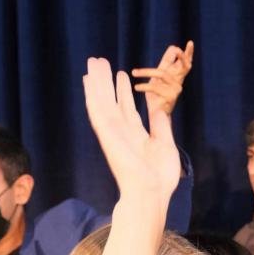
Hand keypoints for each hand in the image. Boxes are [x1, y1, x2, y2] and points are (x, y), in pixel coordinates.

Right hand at [83, 58, 180, 197]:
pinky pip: (97, 111)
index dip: (124, 92)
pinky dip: (92, 96)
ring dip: (97, 82)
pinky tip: (88, 81)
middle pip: (112, 101)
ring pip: (102, 101)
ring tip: (93, 63)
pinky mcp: (107, 135)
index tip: (121, 74)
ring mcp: (113, 133)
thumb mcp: (165, 144)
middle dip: (107, 81)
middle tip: (101, 61)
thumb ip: (160, 125)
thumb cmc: (160, 177)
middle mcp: (123, 132)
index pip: (128, 108)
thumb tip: (159, 108)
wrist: (151, 193)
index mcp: (137, 136)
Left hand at [131, 41, 194, 116]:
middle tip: (178, 49)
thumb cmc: (156, 94)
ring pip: (162, 73)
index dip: (189, 53)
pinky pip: (155, 87)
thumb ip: (166, 63)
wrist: (155, 113)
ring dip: (146, 72)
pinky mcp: (170, 98)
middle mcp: (178, 82)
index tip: (190, 42)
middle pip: (185, 67)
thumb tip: (173, 48)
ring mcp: (176, 90)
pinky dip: (144, 86)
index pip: (186, 63)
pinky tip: (136, 87)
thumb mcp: (159, 76)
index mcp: (176, 76)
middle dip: (183, 57)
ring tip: (134, 72)